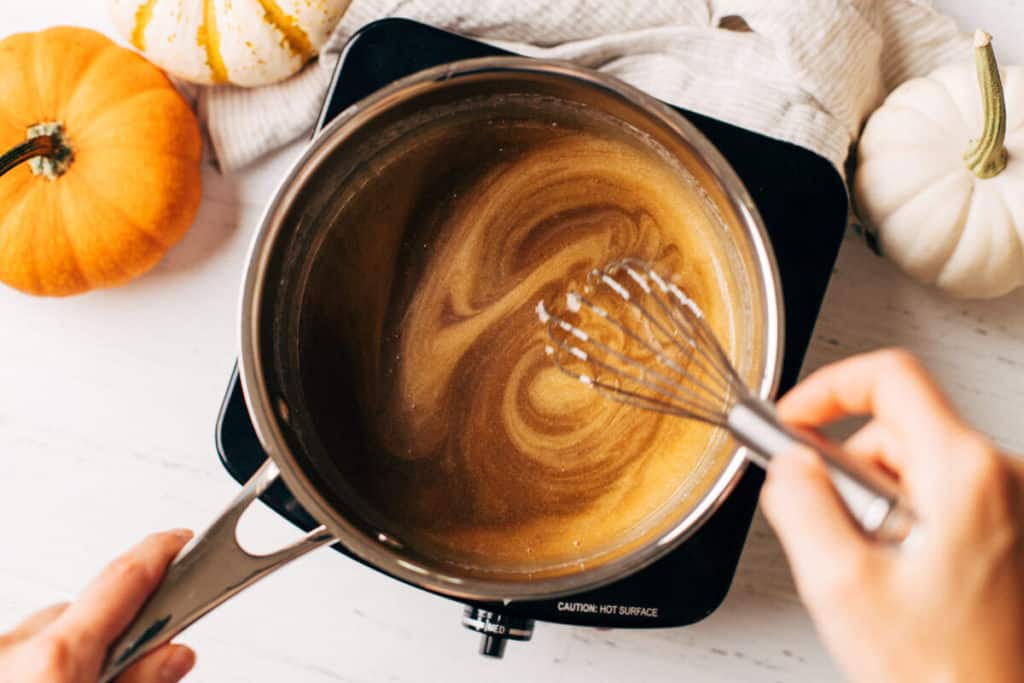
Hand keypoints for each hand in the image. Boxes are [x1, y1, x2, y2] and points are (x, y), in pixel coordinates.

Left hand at [0, 530, 195, 682]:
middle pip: (80, 612)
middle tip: (131, 660)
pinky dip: (30, 663)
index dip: (159, 552)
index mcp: (54, 658)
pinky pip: (14, 647)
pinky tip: (45, 681)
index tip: (180, 541)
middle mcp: (12, 647)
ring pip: (42, 632)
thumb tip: (175, 653)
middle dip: (110, 629)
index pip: (123, 579)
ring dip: (66, 651)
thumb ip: (138, 679)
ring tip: (82, 680)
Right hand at [761, 349, 1023, 682]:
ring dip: (874, 507)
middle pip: (894, 429)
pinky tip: (901, 577)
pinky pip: (935, 497)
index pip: (889, 376)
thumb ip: (799, 504)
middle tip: (840, 535)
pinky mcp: (1007, 529)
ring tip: (879, 570)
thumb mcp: (841, 584)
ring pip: (910, 468)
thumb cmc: (946, 672)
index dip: (827, 389)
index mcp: (965, 472)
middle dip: (848, 474)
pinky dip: (902, 524)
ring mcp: (1010, 502)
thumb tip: (788, 462)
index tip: (793, 420)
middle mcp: (1001, 475)